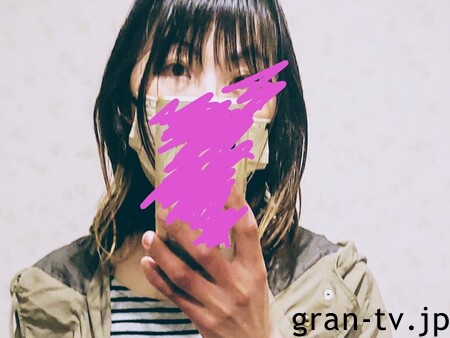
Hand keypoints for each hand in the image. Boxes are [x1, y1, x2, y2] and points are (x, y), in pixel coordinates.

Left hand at [140, 182, 279, 337]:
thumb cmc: (255, 303)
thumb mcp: (257, 274)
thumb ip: (240, 249)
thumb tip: (220, 213)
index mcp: (255, 268)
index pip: (246, 230)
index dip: (233, 203)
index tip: (217, 180)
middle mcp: (237, 284)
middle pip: (206, 251)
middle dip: (183, 226)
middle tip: (165, 205)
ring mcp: (218, 304)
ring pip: (184, 274)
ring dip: (162, 252)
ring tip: (147, 235)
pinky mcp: (202, 320)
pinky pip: (176, 297)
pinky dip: (159, 279)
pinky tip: (146, 263)